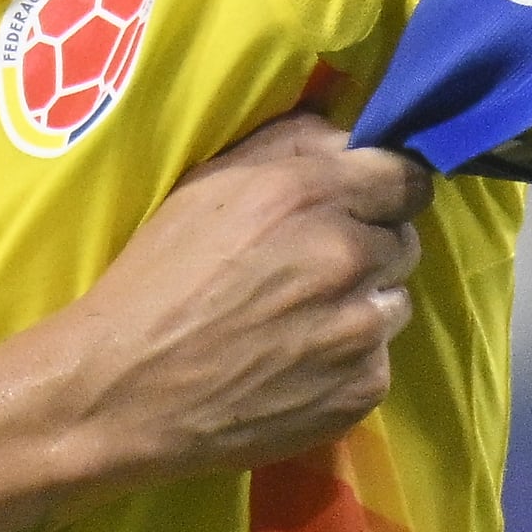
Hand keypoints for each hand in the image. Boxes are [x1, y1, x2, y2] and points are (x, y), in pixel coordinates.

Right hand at [54, 110, 429, 483]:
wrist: (125, 392)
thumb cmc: (156, 279)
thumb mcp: (206, 185)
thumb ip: (289, 146)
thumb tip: (348, 139)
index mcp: (310, 194)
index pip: (406, 176)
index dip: (384, 190)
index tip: (361, 205)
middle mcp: (347, 255)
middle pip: (404, 238)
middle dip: (369, 246)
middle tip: (316, 267)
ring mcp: (361, 327)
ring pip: (396, 300)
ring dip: (363, 303)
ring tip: (304, 320)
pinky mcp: (364, 388)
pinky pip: (379, 359)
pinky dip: (350, 360)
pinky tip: (298, 366)